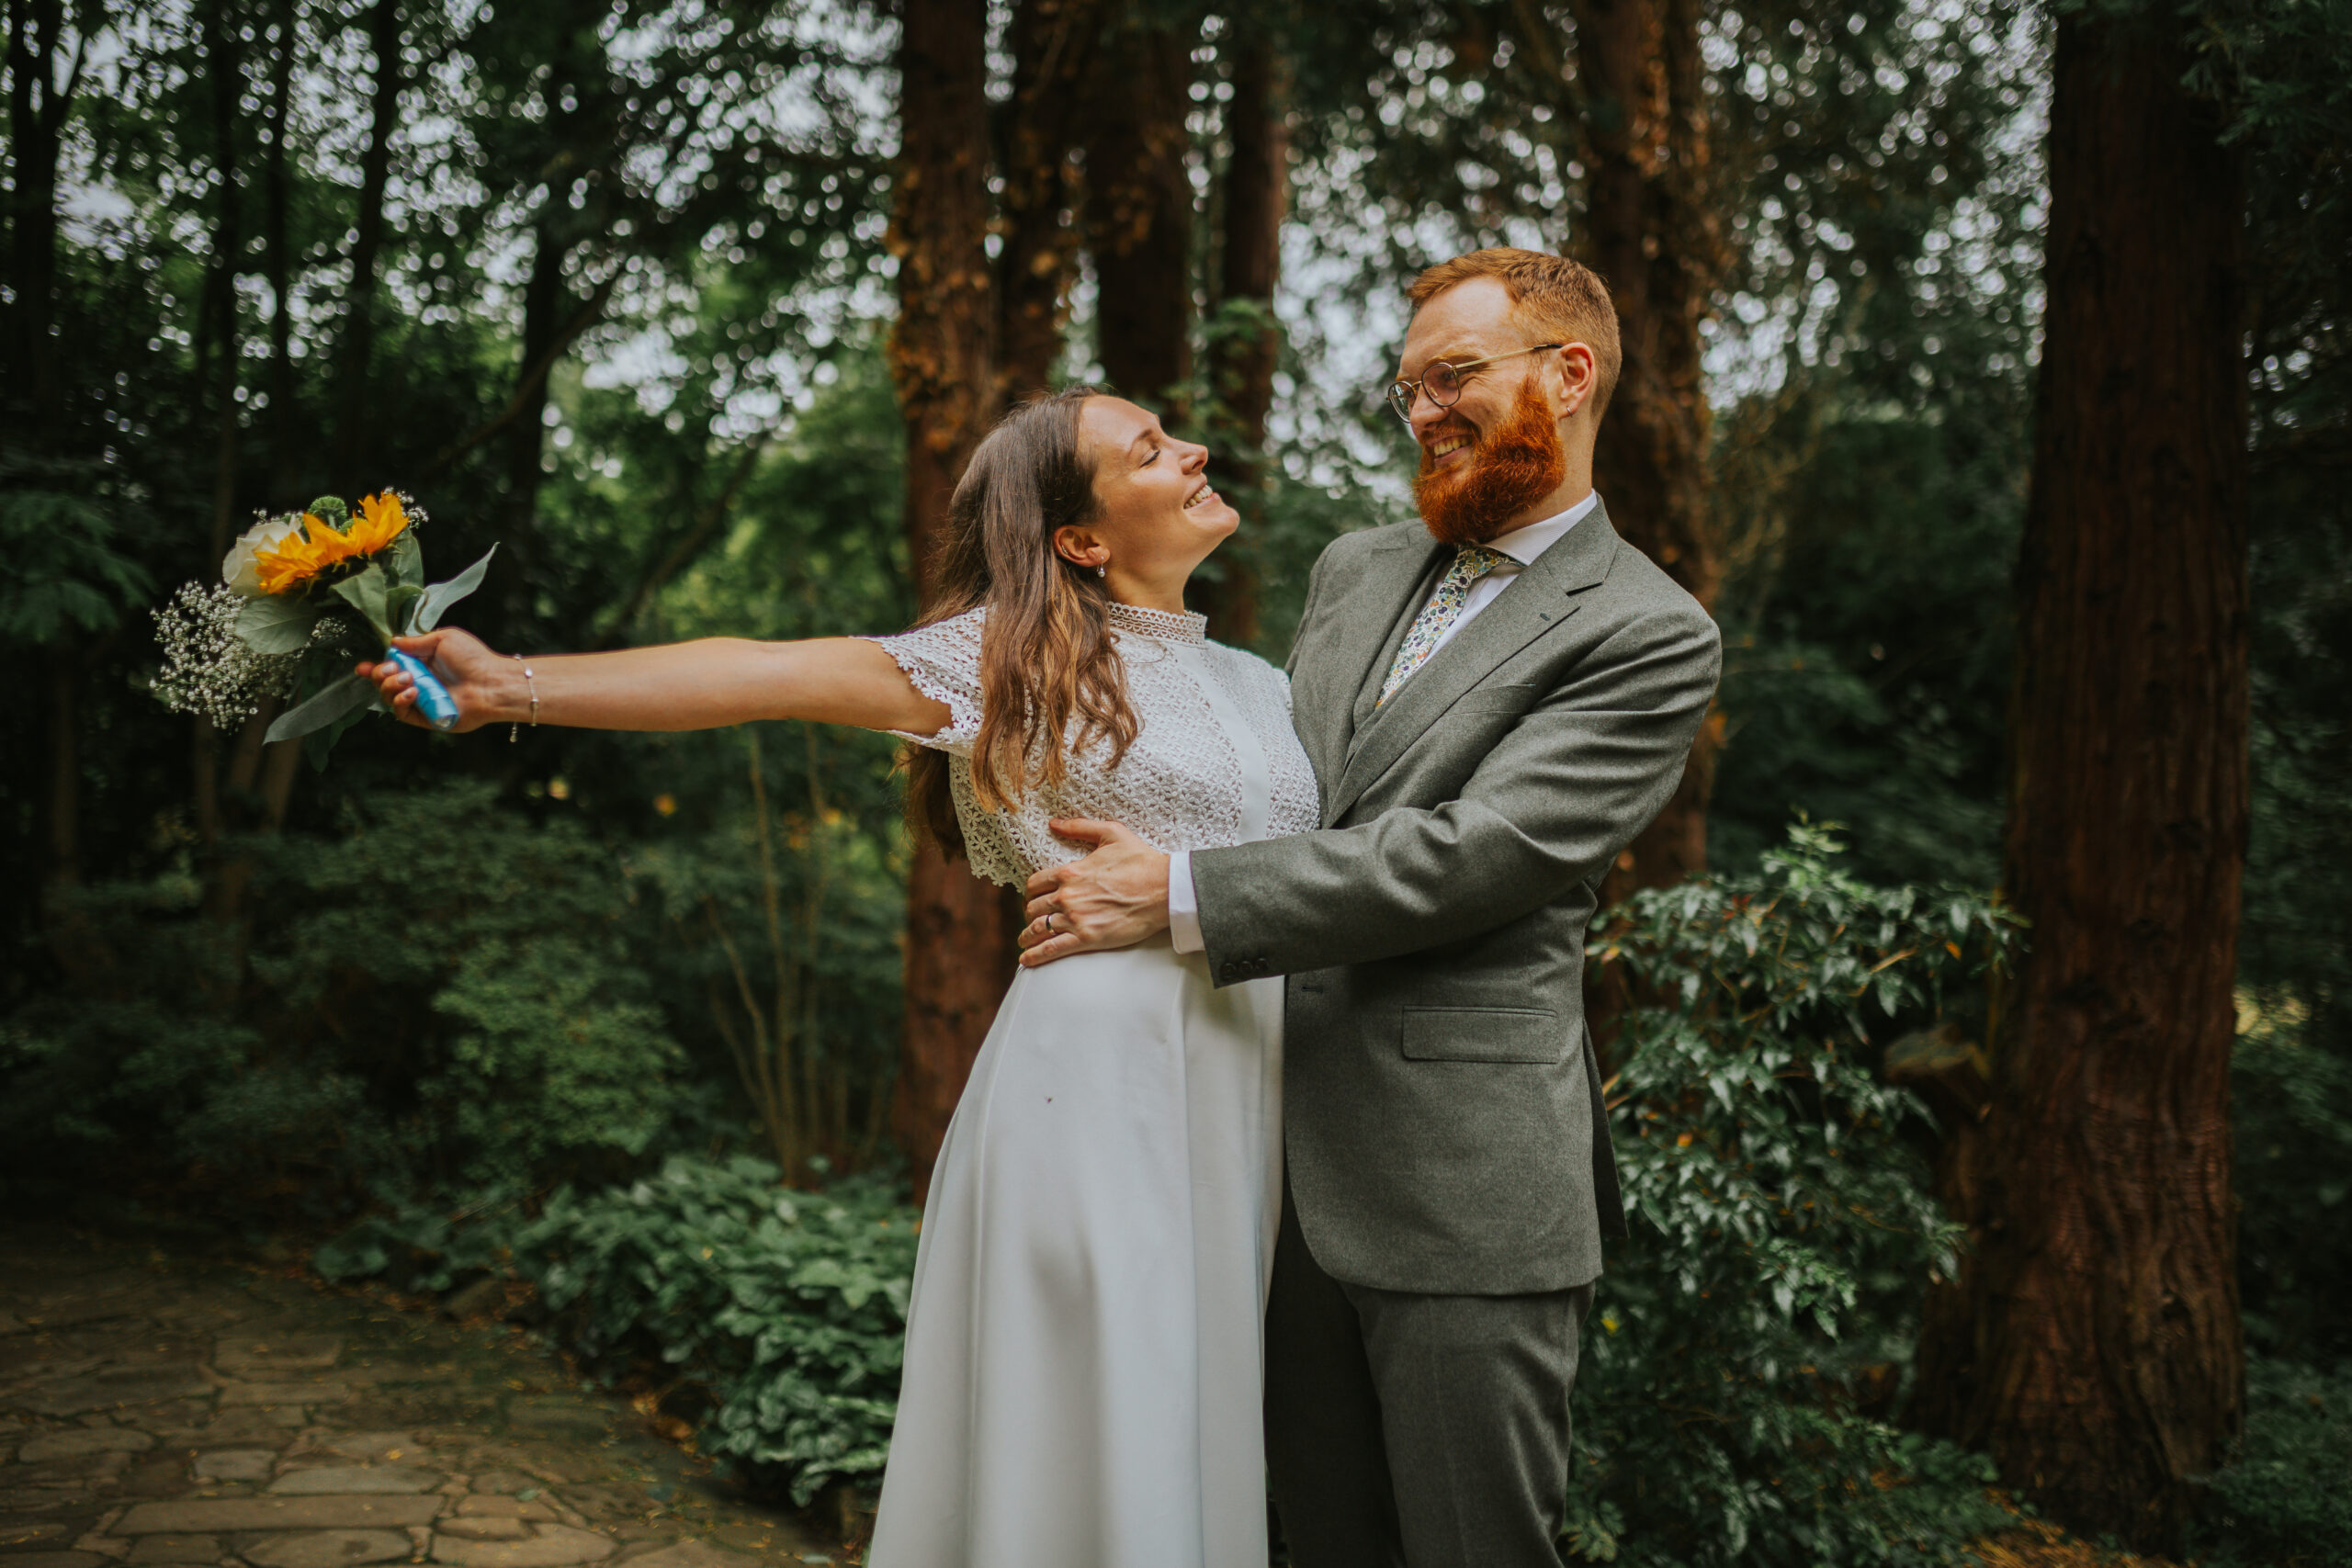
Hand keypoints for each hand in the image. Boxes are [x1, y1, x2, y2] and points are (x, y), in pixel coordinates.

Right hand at [356, 627, 511, 732]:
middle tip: (390, 669)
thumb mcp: (443, 639)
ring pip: (389, 698)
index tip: (362, 666)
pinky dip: (400, 701)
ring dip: (390, 687)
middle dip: (379, 675)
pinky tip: (411, 691)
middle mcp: (419, 683)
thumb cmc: (473, 659)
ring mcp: (421, 701)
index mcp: (421, 664)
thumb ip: (416, 643)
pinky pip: (402, 713)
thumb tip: (393, 643)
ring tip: (407, 679)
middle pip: (384, 683)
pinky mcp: (426, 717)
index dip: (374, 668)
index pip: (390, 667)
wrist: (491, 683)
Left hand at [1018, 819, 1171, 966]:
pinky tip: (1028, 959)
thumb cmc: (1141, 861)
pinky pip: (1052, 949)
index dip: (1031, 891)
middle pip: (1034, 907)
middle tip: (1032, 918)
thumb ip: (1080, 827)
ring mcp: (1076, 918)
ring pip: (1039, 929)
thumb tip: (1055, 823)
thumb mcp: (1111, 834)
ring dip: (1028, 935)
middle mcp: (1067, 896)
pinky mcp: (1087, 938)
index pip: (1036, 883)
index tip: (1033, 897)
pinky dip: (1036, 955)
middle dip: (1030, 913)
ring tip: (1025, 941)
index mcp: (1070, 872)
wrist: (1163, 889)